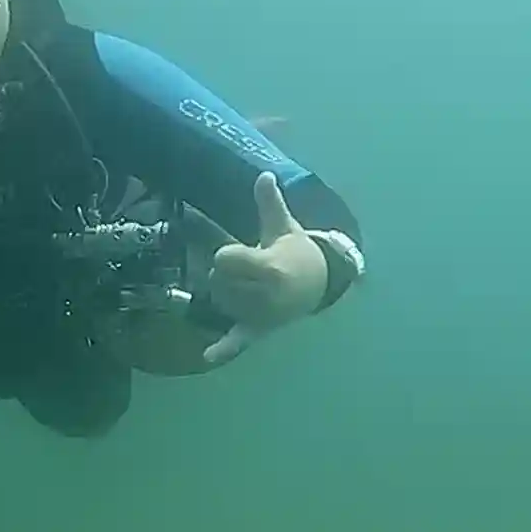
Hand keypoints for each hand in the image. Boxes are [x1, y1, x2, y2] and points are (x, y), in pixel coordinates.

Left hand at [201, 171, 327, 364]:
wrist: (321, 283)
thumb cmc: (297, 251)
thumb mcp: (284, 226)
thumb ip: (269, 203)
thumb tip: (264, 174)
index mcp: (269, 267)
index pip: (223, 260)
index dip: (227, 255)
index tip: (241, 253)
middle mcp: (265, 294)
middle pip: (217, 281)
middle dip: (226, 274)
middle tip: (248, 271)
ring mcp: (262, 314)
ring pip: (220, 302)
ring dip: (225, 294)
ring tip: (248, 286)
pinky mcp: (259, 330)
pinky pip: (239, 341)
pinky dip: (225, 349)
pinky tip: (208, 356)